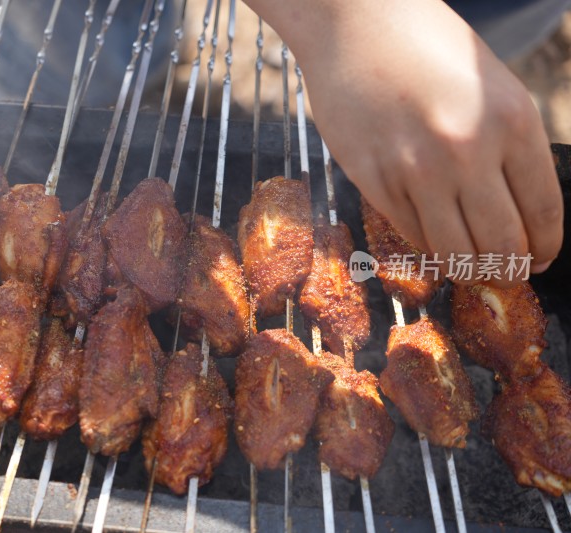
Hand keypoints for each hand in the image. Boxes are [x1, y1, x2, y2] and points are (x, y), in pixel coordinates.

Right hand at [244, 0, 562, 283]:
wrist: (356, 22)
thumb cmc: (427, 46)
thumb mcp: (490, 85)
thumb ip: (506, 145)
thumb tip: (514, 210)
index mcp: (512, 120)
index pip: (541, 211)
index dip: (544, 247)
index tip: (539, 260)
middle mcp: (467, 150)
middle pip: (500, 243)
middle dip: (507, 269)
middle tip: (505, 275)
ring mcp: (416, 169)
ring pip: (452, 249)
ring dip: (466, 267)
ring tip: (469, 267)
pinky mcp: (374, 180)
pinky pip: (411, 232)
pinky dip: (427, 245)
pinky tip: (434, 242)